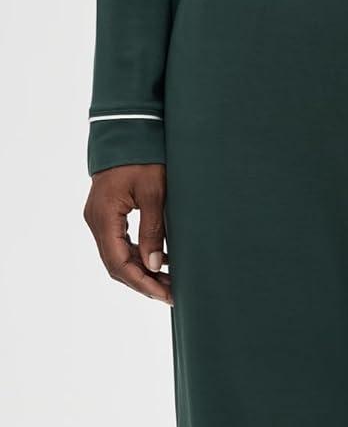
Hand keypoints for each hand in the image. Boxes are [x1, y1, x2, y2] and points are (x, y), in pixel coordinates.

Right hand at [83, 164, 171, 304]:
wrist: (127, 132)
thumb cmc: (143, 157)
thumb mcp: (154, 193)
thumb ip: (153, 231)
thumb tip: (155, 265)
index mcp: (104, 216)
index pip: (118, 263)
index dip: (142, 282)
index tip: (166, 294)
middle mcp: (96, 220)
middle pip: (116, 265)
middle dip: (144, 282)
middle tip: (172, 294)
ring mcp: (99, 218)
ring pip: (117, 257)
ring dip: (142, 272)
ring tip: (171, 282)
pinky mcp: (107, 215)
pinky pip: (119, 244)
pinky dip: (138, 257)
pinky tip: (162, 262)